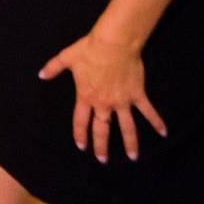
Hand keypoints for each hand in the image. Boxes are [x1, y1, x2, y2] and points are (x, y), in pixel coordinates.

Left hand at [40, 31, 167, 162]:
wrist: (113, 44)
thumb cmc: (89, 50)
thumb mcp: (66, 58)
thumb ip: (52, 68)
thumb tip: (41, 75)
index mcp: (85, 96)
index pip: (81, 121)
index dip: (80, 134)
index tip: (82, 146)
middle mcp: (104, 103)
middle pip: (102, 129)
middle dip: (101, 146)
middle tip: (102, 159)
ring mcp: (122, 101)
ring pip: (127, 127)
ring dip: (130, 143)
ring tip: (133, 157)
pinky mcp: (136, 94)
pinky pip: (148, 111)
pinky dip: (156, 122)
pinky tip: (163, 133)